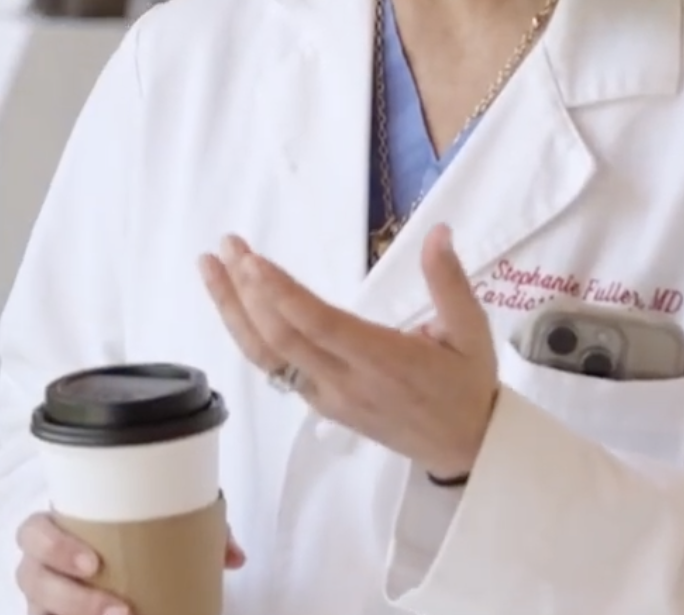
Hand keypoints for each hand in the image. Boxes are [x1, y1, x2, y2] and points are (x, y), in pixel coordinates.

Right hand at [15, 513, 245, 614]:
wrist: (128, 573)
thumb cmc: (135, 542)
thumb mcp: (164, 530)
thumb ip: (198, 534)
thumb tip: (234, 557)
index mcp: (57, 530)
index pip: (33, 532)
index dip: (53, 546)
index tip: (93, 562)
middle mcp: (41, 569)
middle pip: (30, 579)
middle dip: (70, 597)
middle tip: (120, 607)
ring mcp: (43, 602)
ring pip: (37, 611)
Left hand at [201, 226, 497, 482]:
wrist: (467, 451)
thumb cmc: (468, 387)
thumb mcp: (472, 333)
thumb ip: (450, 282)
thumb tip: (438, 232)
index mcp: (383, 361)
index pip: (319, 326)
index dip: (281, 295)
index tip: (251, 261)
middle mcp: (346, 383)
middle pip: (280, 338)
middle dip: (245, 290)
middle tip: (227, 245)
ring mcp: (327, 398)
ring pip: (268, 357)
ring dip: (234, 311)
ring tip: (211, 268)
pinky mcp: (321, 406)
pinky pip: (276, 369)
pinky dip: (250, 334)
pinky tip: (235, 304)